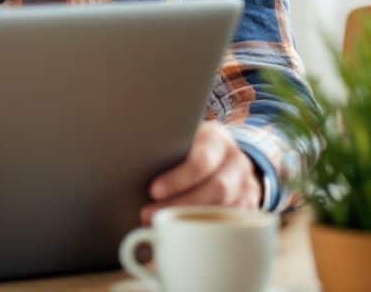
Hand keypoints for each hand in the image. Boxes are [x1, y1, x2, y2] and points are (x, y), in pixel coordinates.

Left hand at [141, 121, 262, 223]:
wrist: (227, 156)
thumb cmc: (191, 147)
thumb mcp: (181, 137)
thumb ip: (162, 145)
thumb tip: (120, 158)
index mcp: (217, 139)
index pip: (202, 159)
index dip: (178, 178)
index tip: (153, 191)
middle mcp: (236, 161)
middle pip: (216, 188)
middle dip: (181, 205)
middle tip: (147, 215)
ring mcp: (247, 184)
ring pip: (226, 208)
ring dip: (192, 220)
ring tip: (159, 226)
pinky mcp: (250, 206)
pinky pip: (235, 223)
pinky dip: (209, 229)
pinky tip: (185, 234)